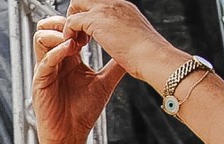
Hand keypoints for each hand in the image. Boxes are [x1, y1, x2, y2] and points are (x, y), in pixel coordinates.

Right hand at [31, 14, 126, 143]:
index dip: (78, 23)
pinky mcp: (39, 82)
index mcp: (67, 60)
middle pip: (49, 28)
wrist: (72, 136)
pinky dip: (57, 52)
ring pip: (41, 38)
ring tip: (75, 39)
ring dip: (58, 34)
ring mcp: (45, 71)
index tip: (94, 26)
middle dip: (63, 21)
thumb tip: (132, 53)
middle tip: (80, 25)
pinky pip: (44, 60)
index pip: (67, 31)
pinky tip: (71, 50)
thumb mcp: (104, 82)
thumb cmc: (83, 113)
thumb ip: (115, 65)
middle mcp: (54, 62)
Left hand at [60, 0, 174, 82]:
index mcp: (124, 8)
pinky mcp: (96, 20)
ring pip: (76, 5)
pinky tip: (75, 47)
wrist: (153, 57)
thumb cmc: (148, 56)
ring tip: (76, 42)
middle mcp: (115, 4)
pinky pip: (72, 21)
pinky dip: (70, 33)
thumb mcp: (135, 41)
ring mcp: (105, 10)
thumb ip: (124, 37)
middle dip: (76, 14)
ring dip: (72, 24)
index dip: (89, 16)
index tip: (88, 34)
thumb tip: (121, 46)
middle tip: (78, 35)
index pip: (99, 3)